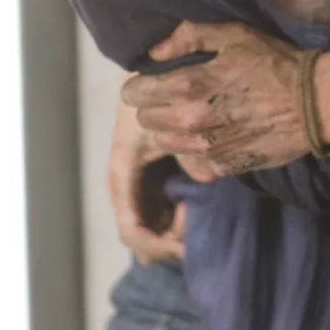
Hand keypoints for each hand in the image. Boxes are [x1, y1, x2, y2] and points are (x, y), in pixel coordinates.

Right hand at [107, 95, 185, 263]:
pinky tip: (192, 207)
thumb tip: (207, 179)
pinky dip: (175, 220)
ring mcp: (132, 190)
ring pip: (151, 230)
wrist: (145, 82)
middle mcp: (122, 190)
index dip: (158, 247)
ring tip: (196, 209)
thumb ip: (188, 152)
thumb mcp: (169, 124)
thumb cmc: (152, 102)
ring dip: (173, 230)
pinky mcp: (144, 185)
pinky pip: (157, 216)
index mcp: (121, 177)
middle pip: (141, 238)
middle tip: (197, 222)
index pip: (132, 231)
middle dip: (169, 240)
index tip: (187, 246)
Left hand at [122, 22, 319, 178]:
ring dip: (170, 130)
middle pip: (145, 120)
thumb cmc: (274, 63)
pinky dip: (193, 150)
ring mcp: (205, 148)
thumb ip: (188, 37)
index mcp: (188, 86)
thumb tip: (155, 51)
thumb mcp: (234, 36)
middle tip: (172, 97)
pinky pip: (190, 162)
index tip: (151, 81)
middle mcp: (190, 121)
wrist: (314, 103)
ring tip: (190, 116)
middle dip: (153, 107)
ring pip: (164, 144)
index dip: (138, 86)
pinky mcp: (222, 166)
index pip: (135, 94)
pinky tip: (209, 135)